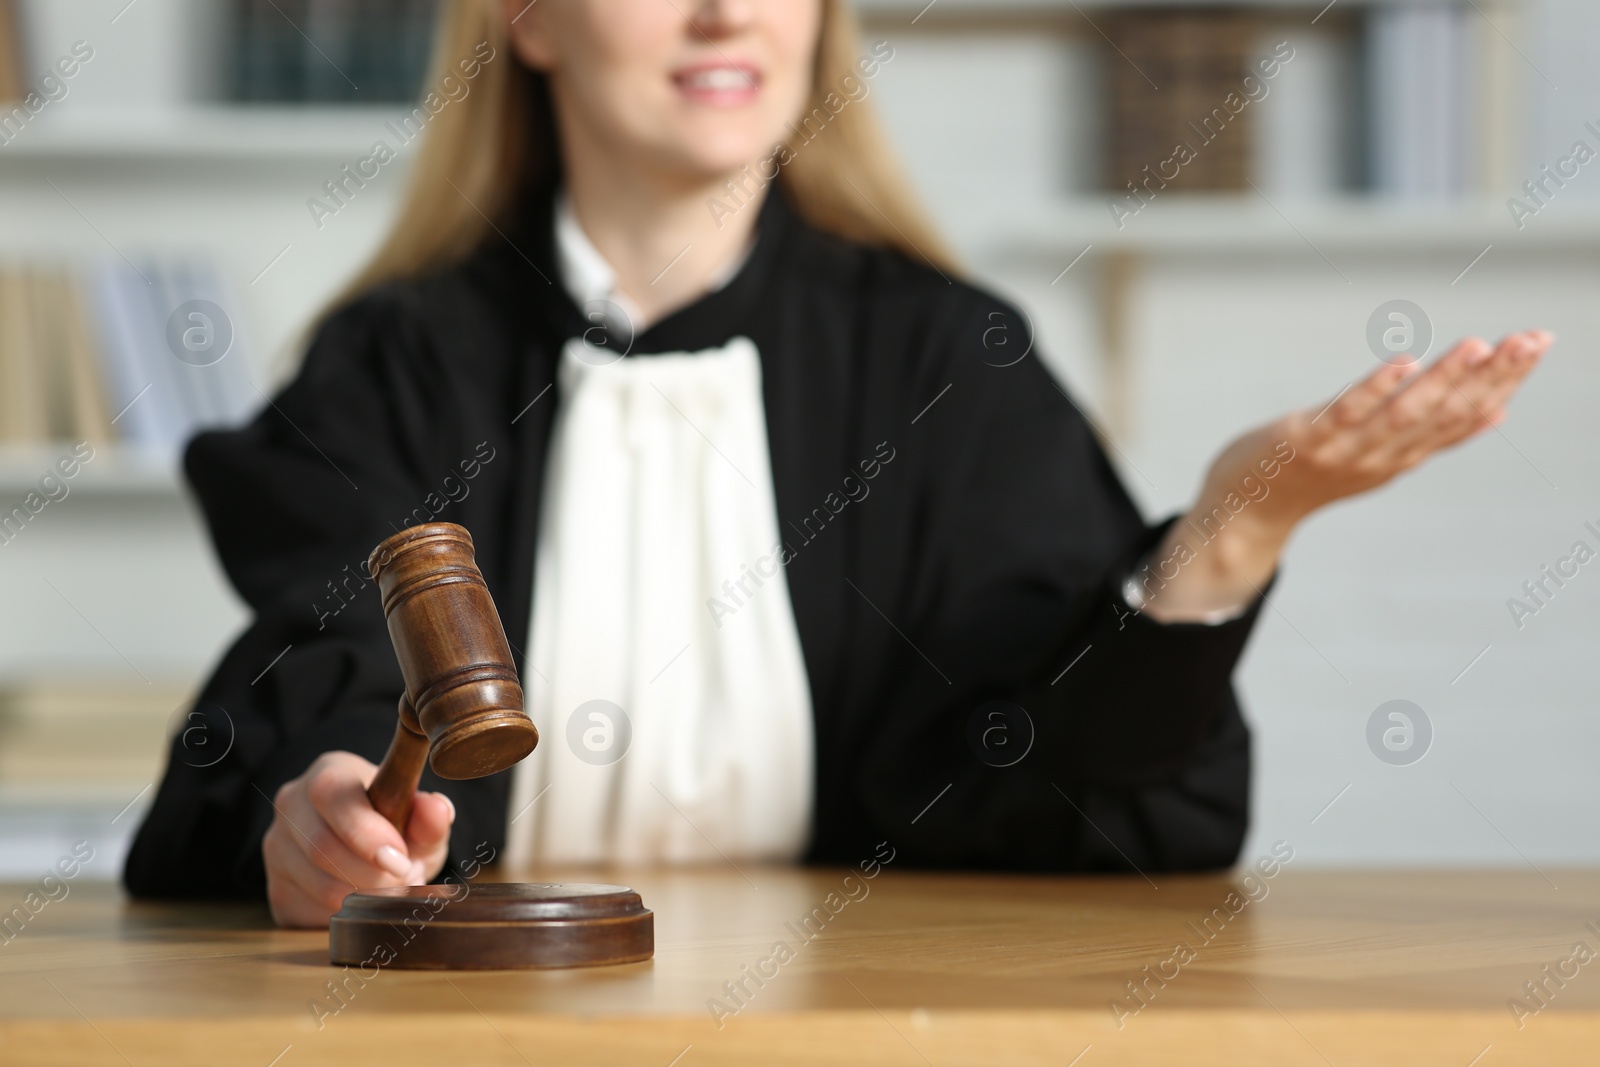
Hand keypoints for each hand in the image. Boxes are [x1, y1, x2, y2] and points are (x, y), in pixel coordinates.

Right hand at [262, 751, 454, 927]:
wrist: (367, 850)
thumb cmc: (394, 824)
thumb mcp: (418, 818)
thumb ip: (429, 815)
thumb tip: (438, 809)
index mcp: (329, 773)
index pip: (331, 794)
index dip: (365, 831)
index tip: (400, 858)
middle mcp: (291, 805)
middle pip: (320, 846)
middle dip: (372, 873)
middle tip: (406, 877)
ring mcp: (277, 849)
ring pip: (318, 885)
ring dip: (366, 896)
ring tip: (393, 886)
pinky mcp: (277, 890)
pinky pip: (312, 913)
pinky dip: (349, 915)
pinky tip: (368, 900)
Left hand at [1142, 329, 1550, 620]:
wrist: (1245, 512)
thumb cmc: (1313, 473)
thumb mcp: (1382, 456)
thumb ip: (1434, 435)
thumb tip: (1498, 412)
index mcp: (1403, 457)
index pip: (1465, 418)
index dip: (1504, 382)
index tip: (1538, 344)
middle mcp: (1382, 458)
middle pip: (1445, 415)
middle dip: (1490, 376)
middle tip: (1530, 339)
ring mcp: (1343, 451)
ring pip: (1403, 414)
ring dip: (1443, 380)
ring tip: (1478, 346)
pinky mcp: (1304, 441)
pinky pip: (1345, 415)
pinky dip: (1375, 389)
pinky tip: (1402, 363)